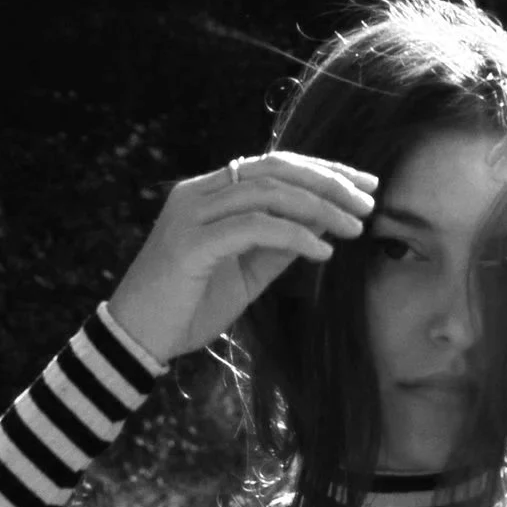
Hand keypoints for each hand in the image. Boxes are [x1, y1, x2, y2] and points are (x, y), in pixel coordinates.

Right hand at [108, 151, 376, 363]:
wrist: (136, 340)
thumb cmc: (187, 308)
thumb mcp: (244, 273)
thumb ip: (277, 246)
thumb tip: (323, 226)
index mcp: (208, 192)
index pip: (273, 165)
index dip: (323, 171)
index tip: (364, 185)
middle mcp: (197, 193)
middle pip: (275, 169)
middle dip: (329, 181)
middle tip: (369, 201)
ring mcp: (191, 214)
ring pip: (268, 192)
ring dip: (319, 207)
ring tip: (355, 227)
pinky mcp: (190, 244)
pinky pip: (254, 228)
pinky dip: (294, 235)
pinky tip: (322, 251)